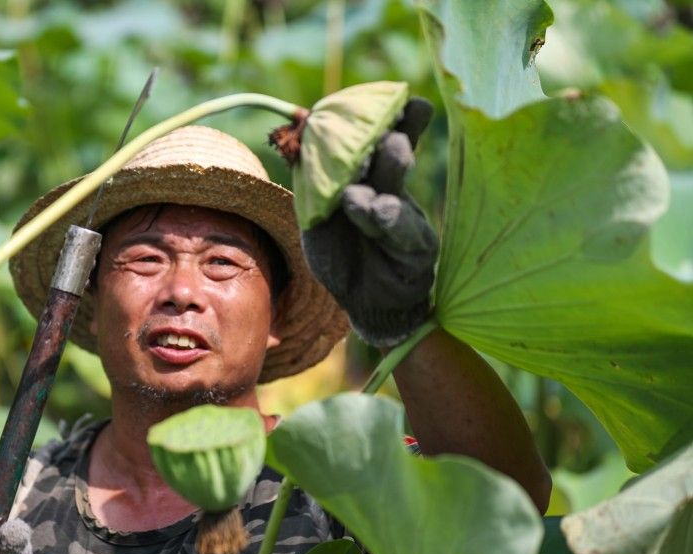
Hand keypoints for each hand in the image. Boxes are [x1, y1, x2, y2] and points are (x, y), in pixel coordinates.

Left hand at [301, 98, 437, 347]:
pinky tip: (376, 207)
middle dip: (386, 133)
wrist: (365, 301)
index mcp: (371, 175)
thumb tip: (296, 124)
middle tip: (381, 119)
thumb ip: (313, 175)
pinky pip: (401, 228)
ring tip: (386, 149)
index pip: (382, 137)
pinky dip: (385, 216)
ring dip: (389, 166)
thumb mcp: (318, 212)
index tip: (392, 93)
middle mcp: (392, 189)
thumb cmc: (342, 251)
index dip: (389, 115)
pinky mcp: (416, 247)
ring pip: (396, 185)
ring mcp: (406, 217)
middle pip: (392, 152)